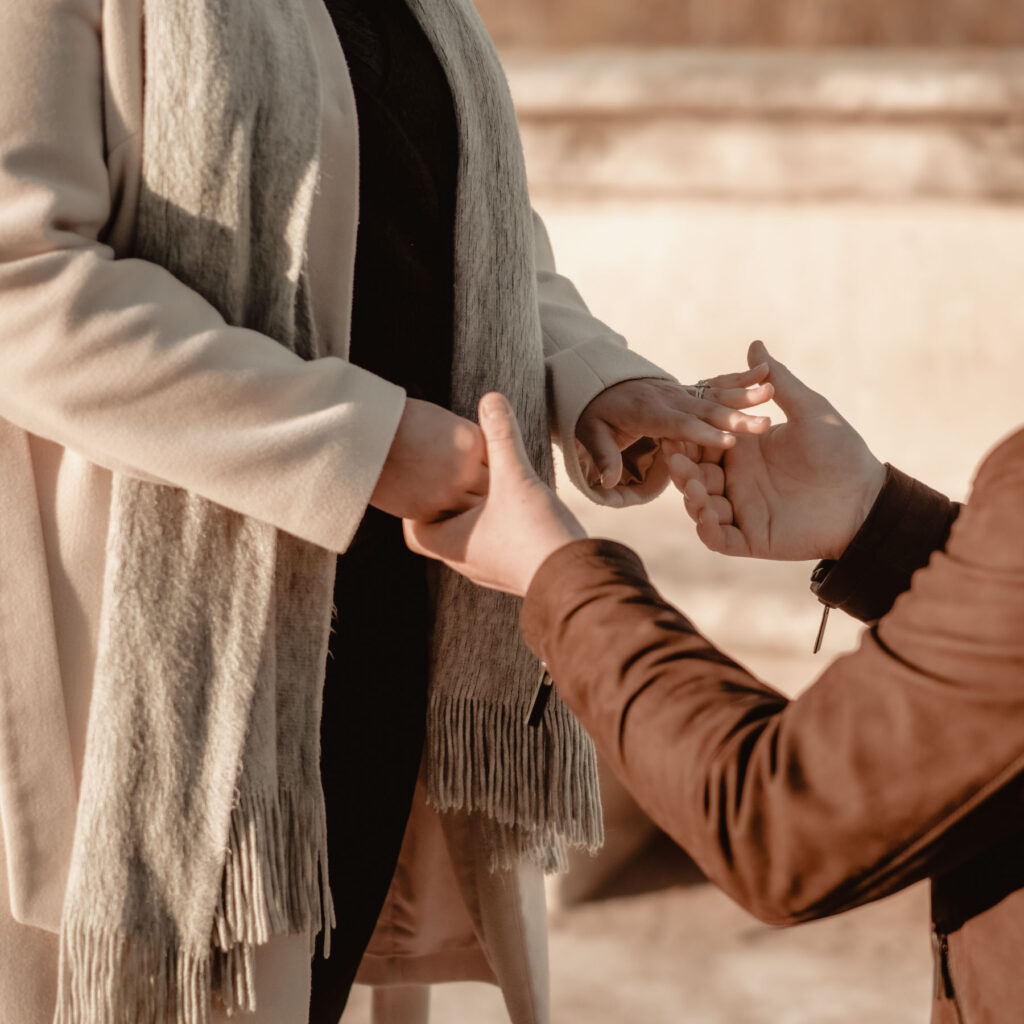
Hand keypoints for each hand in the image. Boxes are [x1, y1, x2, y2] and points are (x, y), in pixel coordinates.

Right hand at [371, 398, 487, 521]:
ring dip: (468, 511)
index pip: (498, 462)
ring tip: (472, 517)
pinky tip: (444, 520)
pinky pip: (444, 522)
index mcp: (474, 442)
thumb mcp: (443, 424)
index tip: (489, 474)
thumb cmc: (400, 420)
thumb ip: (465, 444)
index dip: (492, 470)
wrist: (363, 433)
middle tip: (491, 503)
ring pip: (470, 510)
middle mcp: (466, 469)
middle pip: (490, 491)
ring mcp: (447, 493)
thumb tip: (478, 460)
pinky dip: (444, 519)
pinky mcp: (425, 511)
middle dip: (487, 494)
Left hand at [404, 393, 585, 595]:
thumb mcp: (515, 477)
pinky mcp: (518, 572)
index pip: (413, 531)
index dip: (415, 506)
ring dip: (474, 517)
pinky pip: (496, 548)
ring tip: (485, 491)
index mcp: (453, 545)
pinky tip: (516, 510)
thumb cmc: (535, 534)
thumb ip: (501, 437)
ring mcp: (493, 571)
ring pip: (471, 541)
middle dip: (447, 506)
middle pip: (441, 535)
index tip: (428, 482)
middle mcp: (467, 563)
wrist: (577, 579)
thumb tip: (491, 399)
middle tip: (453, 480)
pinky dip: (497, 528)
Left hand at [576, 370, 773, 489]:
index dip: (703, 434)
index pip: (679, 426)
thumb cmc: (594, 415)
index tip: (729, 441)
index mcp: (647, 414)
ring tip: (772, 391)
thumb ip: (603, 458)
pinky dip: (740, 378)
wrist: (596, 385)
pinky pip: (716, 384)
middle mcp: (668, 400)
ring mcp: (680, 392)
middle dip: (734, 417)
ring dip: (744, 394)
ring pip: (715, 394)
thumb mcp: (590, 435)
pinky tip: (766, 370)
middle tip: (764, 423)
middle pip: (705, 410)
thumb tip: (607, 482)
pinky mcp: (689, 389)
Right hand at [668, 341, 885, 560]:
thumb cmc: (841, 451)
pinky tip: (706, 515)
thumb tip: (754, 344)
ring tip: (695, 487)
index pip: (702, 442)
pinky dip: (707, 529)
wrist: (866, 500)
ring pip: (701, 505)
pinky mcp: (751, 539)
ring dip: (691, 497)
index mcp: (744, 450)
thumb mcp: (809, 410)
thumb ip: (778, 382)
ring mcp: (742, 510)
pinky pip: (719, 538)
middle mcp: (737, 480)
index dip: (687, 439)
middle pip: (694, 475)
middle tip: (677, 459)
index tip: (676, 431)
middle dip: (681, 468)